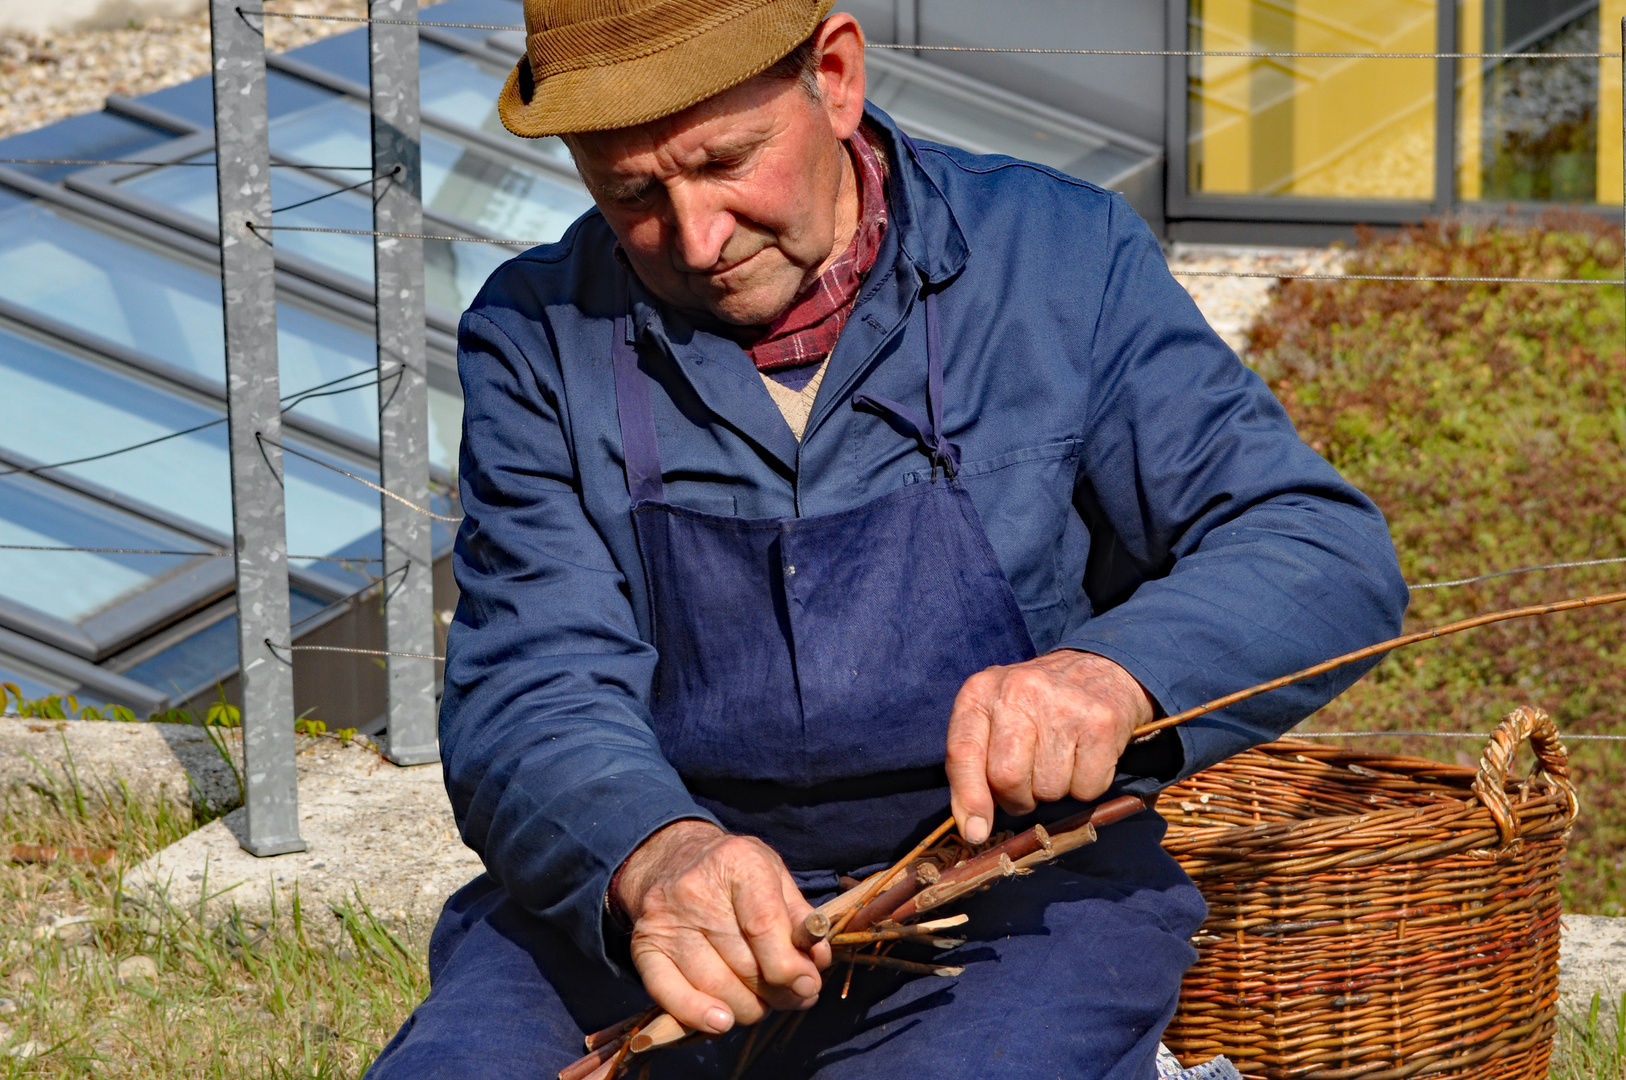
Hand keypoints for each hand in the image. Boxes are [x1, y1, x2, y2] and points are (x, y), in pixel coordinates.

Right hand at [613, 820, 830, 1034]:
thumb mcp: (775, 876)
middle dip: (777, 992)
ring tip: (764, 1003)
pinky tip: (722, 1021)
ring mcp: (666, 920)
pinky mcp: (644, 947)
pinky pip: (668, 993)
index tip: (808, 984)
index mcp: (737, 864)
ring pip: (714, 986)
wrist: (670, 858)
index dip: (789, 966)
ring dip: (748, 1008)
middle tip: (793, 997)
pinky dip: (698, 1016)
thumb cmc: (734, 872)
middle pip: (743, 964)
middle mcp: (695, 891)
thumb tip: (817, 961)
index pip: (763, 926)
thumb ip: (799, 917)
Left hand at [946, 650, 1154, 843]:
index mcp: (981, 691)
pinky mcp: (1100, 723)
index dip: (969, 798)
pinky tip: (1085, 757)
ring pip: (1048, 789)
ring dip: (1054, 790)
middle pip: (1006, 778)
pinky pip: (1086, 788)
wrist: (1101, 666)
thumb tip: (973, 830)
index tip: (976, 831)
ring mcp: (1062, 706)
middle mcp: (1018, 692)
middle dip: (1018, 797)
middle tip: (1030, 783)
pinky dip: (1086, 786)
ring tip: (1060, 759)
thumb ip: (973, 767)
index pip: (963, 752)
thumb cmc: (1038, 704)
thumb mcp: (994, 718)